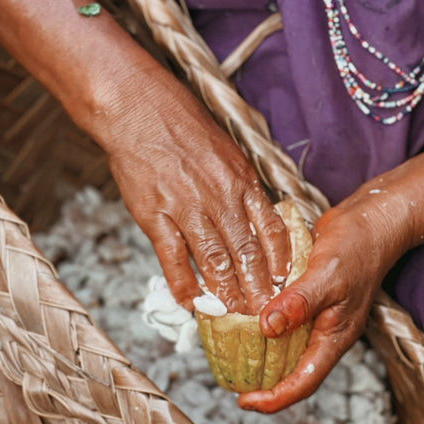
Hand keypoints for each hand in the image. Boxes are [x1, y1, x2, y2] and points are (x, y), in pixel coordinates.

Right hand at [97, 61, 289, 314]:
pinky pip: (173, 258)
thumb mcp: (227, 150)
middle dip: (258, 289)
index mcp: (242, 180)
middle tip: (264, 314)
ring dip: (226, 294)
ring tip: (233, 315)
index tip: (284, 284)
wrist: (139, 108)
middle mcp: (220, 197)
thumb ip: (242, 185)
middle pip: (247, 254)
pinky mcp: (155, 216)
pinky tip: (189, 303)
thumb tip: (258, 214)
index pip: (272, 230)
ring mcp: (187, 208)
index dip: (280, 263)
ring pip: (215, 262)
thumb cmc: (183, 125)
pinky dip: (183, 285)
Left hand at [238, 181, 408, 411]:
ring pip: (287, 344)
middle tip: (230, 379)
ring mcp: (318, 314)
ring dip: (262, 351)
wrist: (370, 220)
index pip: (305, 381)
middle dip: (263, 381)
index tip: (244, 401)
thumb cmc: (358, 245)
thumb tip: (268, 328)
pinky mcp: (308, 297)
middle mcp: (325, 331)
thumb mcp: (328, 274)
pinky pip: (285, 318)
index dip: (275, 397)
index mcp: (335, 336)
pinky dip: (265, 321)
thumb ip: (299, 302)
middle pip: (293, 369)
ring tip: (230, 351)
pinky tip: (245, 314)